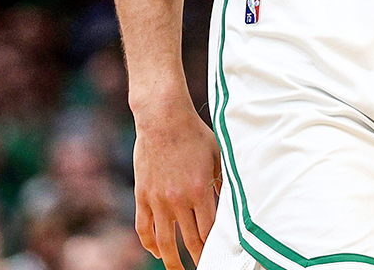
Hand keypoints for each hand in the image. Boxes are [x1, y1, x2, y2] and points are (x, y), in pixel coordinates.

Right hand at [132, 100, 221, 269]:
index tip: (218, 256)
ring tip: (177, 269)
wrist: (163, 119)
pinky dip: (149, 243)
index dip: (213, 247)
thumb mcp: (217, 156)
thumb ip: (223, 182)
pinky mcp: (142, 195)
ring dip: (171, 260)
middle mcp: (179, 199)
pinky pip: (144, 227)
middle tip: (202, 267)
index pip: (209, 230)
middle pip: (188, 240)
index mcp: (200, 190)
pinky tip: (155, 251)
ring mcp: (158, 199)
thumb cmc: (195, 135)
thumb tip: (231, 204)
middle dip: (197, 258)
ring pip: (163, 241)